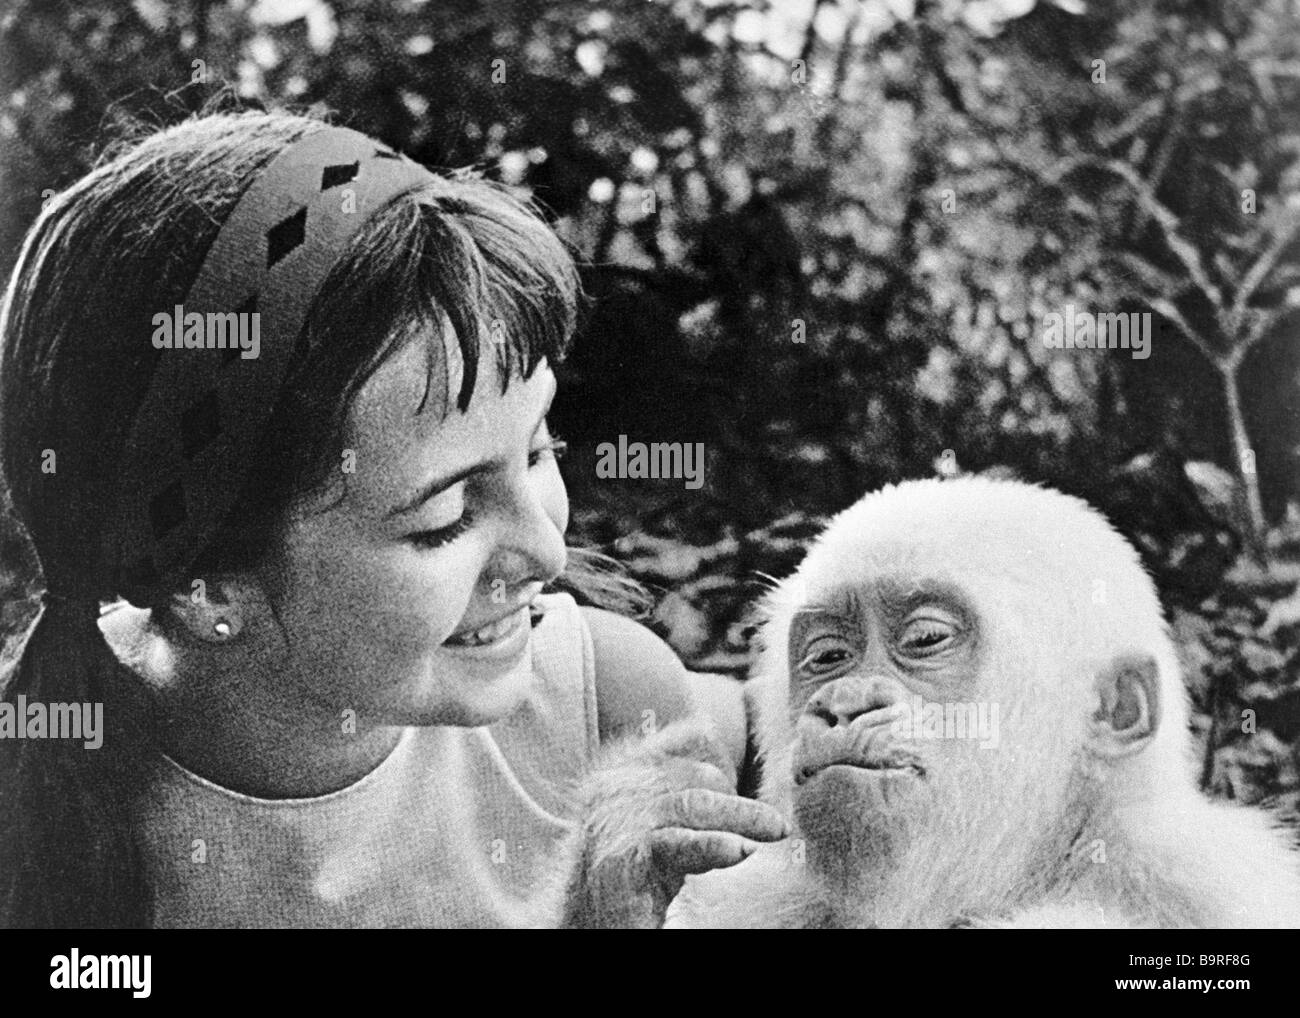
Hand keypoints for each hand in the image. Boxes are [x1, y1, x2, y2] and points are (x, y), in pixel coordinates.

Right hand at [562, 721, 787, 927]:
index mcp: (621, 769)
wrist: (590, 924)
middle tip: (773, 826)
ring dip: (743, 817)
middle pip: (695, 775)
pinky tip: (740, 850)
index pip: (687, 739)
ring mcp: (613, 820)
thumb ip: (681, 787)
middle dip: (739, 800)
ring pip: (694, 804)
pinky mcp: (621, 857)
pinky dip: (715, 845)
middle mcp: (612, 787)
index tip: (745, 784)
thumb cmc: (630, 876)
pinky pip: (677, 842)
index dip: (724, 758)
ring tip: (775, 831)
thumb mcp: (658, 820)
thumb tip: (715, 741)